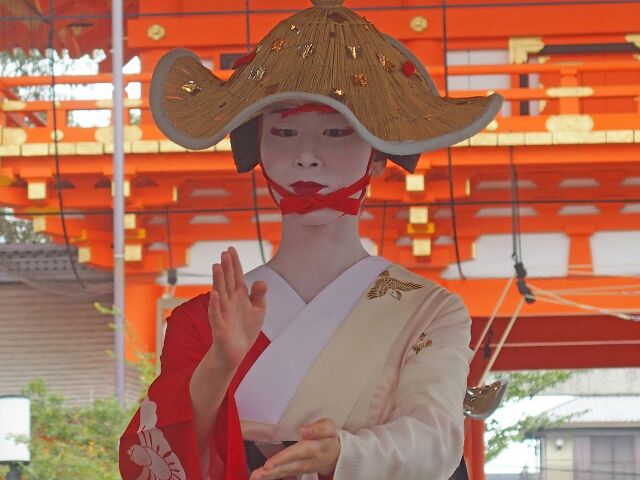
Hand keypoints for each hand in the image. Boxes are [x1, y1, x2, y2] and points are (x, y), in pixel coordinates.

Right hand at [208, 247, 266, 369]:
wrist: (234, 353)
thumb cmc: (245, 330)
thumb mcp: (258, 311)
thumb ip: (259, 295)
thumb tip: (261, 281)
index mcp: (239, 296)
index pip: (236, 276)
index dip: (234, 263)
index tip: (231, 249)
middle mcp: (229, 302)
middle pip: (228, 282)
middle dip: (226, 268)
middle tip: (224, 252)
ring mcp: (223, 313)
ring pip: (220, 294)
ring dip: (218, 281)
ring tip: (217, 267)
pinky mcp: (219, 327)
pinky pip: (216, 314)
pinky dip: (215, 305)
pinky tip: (215, 294)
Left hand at [249, 419, 340, 479]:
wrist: (337, 455)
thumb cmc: (329, 437)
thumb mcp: (329, 427)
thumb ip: (318, 428)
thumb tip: (304, 430)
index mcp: (315, 448)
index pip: (297, 453)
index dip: (283, 458)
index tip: (270, 463)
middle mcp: (308, 461)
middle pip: (289, 466)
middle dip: (273, 470)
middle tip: (258, 474)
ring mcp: (302, 468)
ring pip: (285, 472)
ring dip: (270, 475)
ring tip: (255, 476)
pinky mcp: (297, 471)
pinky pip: (284, 474)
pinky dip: (272, 476)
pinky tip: (260, 477)